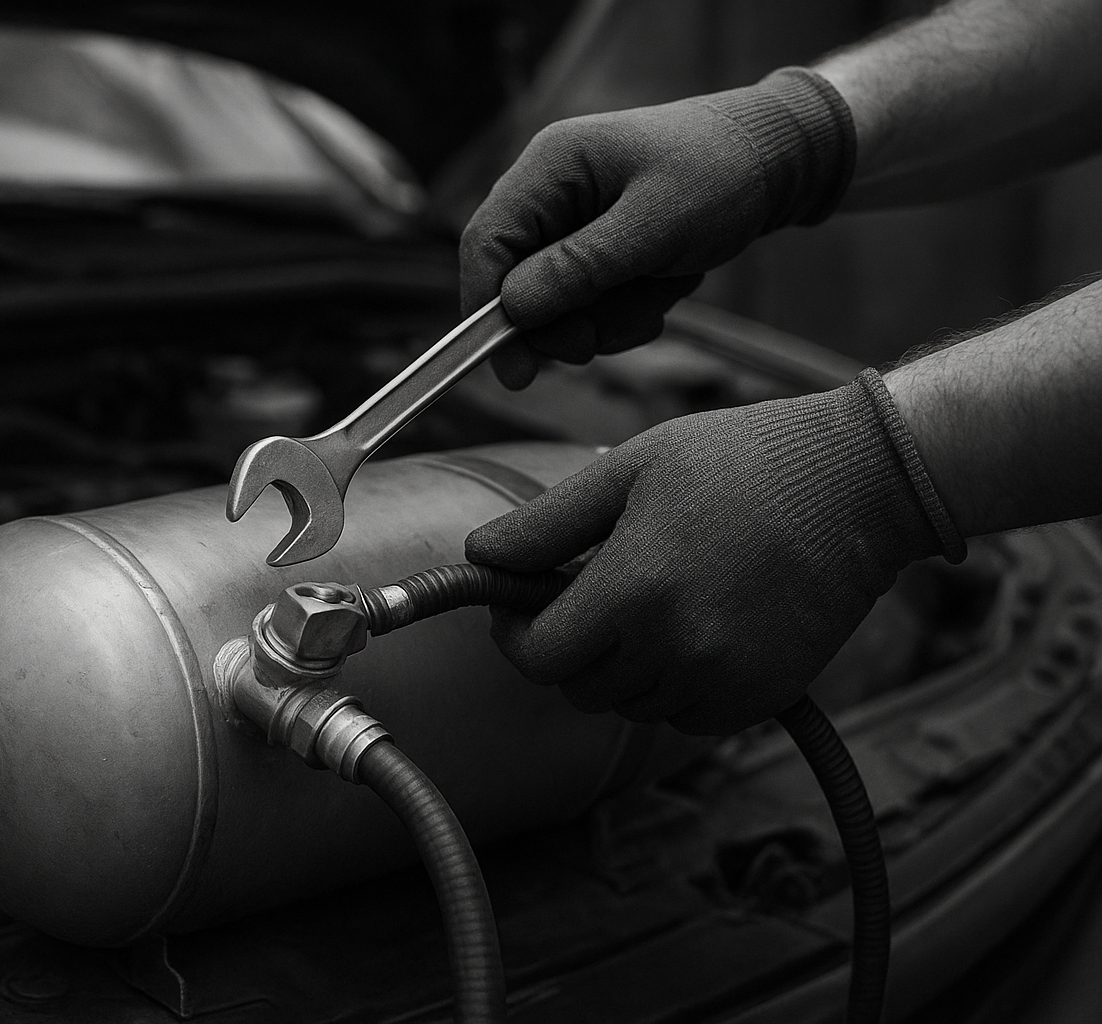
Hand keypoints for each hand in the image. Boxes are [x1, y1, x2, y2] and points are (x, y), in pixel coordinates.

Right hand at [460, 68, 854, 388]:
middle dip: (566, 321)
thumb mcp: (655, 226)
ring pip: (558, 304)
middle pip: (517, 284)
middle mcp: (552, 192)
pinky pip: (592, 303)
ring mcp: (574, 221)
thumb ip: (580, 268)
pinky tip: (667, 284)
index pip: (486, 243)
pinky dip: (628, 309)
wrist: (782, 160)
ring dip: (609, 317)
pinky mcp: (599, 247)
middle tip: (601, 341)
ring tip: (662, 287)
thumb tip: (513, 309)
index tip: (514, 370)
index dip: (486, 310)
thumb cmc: (724, 174)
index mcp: (551, 165)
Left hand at [465, 375, 959, 734]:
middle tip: (591, 592)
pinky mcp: (764, 695)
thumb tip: (480, 556)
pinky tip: (695, 627)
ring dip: (623, 665)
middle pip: (578, 687)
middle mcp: (676, 647)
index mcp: (633, 588)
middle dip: (569, 646)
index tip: (521, 608)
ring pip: (630, 705)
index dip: (515, 635)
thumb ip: (546, 523)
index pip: (536, 657)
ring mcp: (724, 679)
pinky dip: (675, 685)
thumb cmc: (743, 459)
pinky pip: (685, 716)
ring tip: (654, 598)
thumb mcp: (630, 468)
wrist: (864, 482)